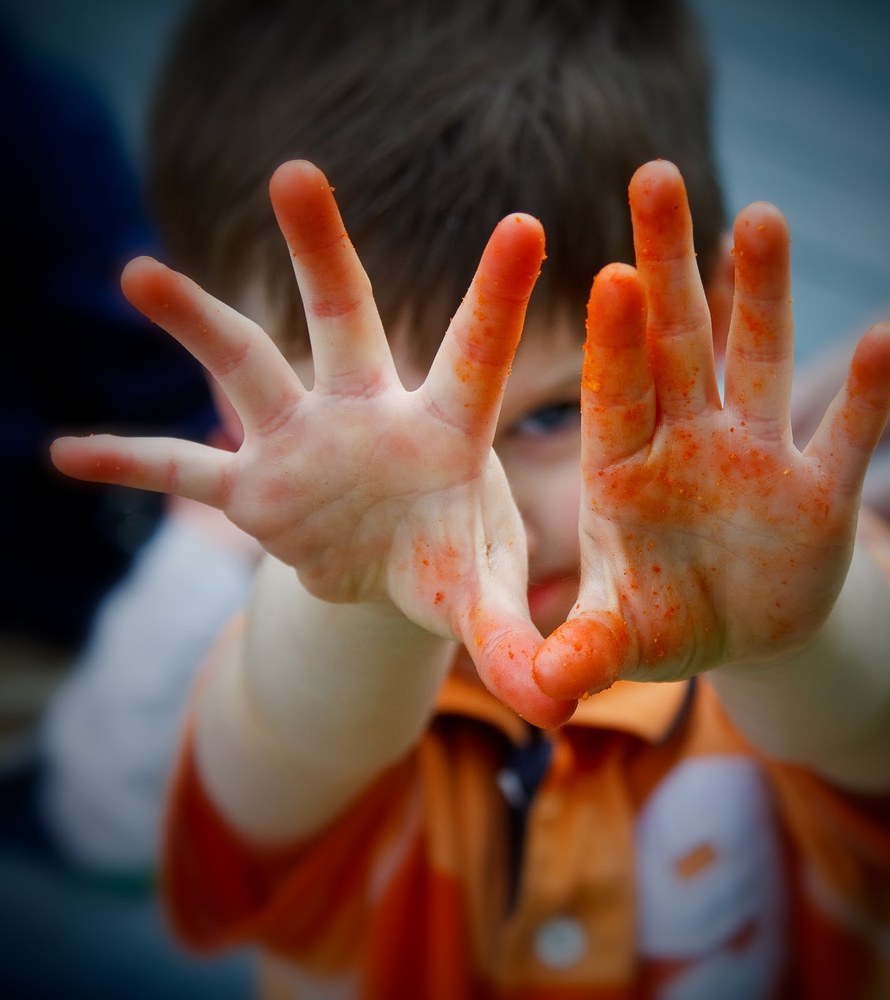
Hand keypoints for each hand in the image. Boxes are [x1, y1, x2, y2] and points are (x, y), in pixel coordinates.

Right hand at [52, 160, 574, 727]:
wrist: (400, 573)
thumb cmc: (456, 562)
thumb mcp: (483, 596)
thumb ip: (514, 640)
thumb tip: (557, 707)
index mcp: (445, 433)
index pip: (473, 356)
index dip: (496, 297)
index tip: (525, 222)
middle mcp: (368, 415)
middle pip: (344, 320)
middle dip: (320, 253)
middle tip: (295, 174)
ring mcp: (303, 443)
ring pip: (248, 366)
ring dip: (196, 323)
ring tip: (138, 273)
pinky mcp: (255, 488)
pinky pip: (183, 469)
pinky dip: (133, 464)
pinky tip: (65, 456)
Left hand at [534, 160, 889, 698]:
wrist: (731, 632)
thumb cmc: (659, 623)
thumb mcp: (624, 639)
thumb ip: (588, 648)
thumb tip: (547, 691)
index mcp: (624, 471)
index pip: (616, 395)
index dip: (616, 343)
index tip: (611, 277)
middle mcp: (686, 445)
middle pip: (677, 345)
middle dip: (670, 266)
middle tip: (652, 177)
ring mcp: (755, 458)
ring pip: (760, 363)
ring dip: (763, 297)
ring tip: (761, 219)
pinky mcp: (819, 490)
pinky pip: (845, 437)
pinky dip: (866, 397)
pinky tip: (883, 343)